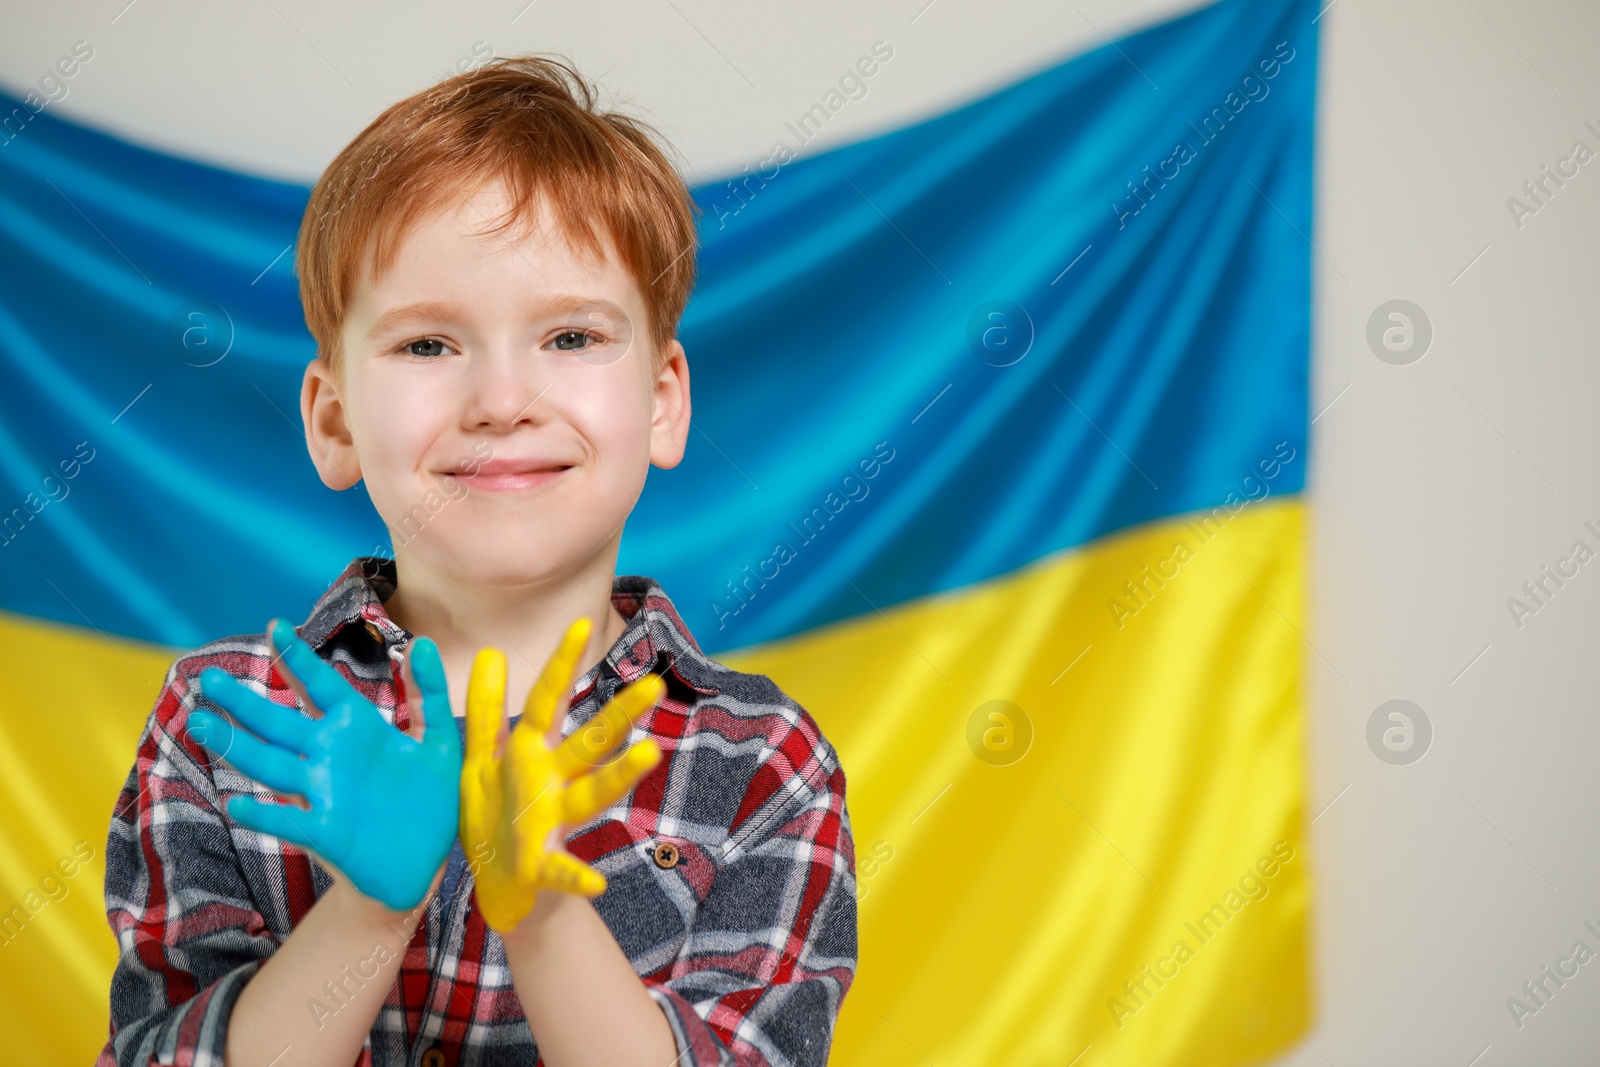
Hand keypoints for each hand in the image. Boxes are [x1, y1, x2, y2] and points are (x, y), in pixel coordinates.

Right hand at [189, 618, 461, 912]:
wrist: (424, 862)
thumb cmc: (429, 799)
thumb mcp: (439, 741)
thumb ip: (430, 693)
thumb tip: (422, 641)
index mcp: (357, 729)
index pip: (322, 687)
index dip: (299, 659)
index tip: (274, 625)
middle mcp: (331, 756)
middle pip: (280, 724)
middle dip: (245, 702)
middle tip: (208, 678)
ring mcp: (324, 793)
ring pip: (272, 765)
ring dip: (238, 747)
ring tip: (202, 725)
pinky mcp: (328, 833)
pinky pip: (290, 821)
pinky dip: (265, 815)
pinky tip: (235, 805)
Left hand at [462, 615, 664, 932]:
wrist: (502, 888)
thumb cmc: (496, 816)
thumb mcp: (482, 759)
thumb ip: (486, 710)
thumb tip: (491, 652)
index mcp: (531, 754)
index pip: (548, 701)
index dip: (562, 665)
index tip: (581, 623)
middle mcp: (552, 783)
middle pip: (589, 744)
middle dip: (619, 716)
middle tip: (654, 686)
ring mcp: (553, 823)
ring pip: (591, 796)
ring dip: (619, 777)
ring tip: (649, 755)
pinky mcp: (543, 867)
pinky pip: (563, 871)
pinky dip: (577, 878)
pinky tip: (595, 883)